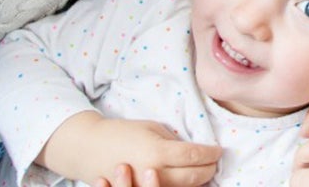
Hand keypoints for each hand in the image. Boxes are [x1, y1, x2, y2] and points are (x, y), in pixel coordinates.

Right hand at [39, 112, 221, 186]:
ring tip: (205, 172)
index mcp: (156, 151)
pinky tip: (187, 183)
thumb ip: (173, 140)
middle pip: (192, 177)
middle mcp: (152, 171)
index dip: (210, 153)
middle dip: (208, 170)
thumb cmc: (122, 133)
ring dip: (198, 182)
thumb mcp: (150, 128)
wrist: (90, 149)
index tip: (218, 150)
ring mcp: (144, 186)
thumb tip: (195, 149)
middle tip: (214, 162)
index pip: (194, 155)